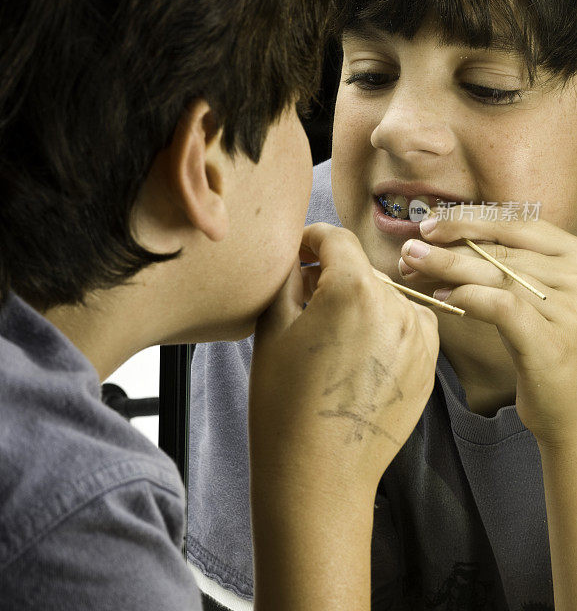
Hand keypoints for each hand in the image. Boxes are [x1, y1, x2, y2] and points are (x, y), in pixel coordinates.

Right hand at [250, 222, 438, 500]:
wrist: (318, 477)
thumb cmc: (285, 404)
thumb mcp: (272, 328)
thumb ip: (289, 277)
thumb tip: (301, 257)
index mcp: (354, 290)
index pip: (335, 239)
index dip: (311, 239)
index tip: (298, 252)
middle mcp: (397, 307)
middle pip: (360, 270)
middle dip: (332, 276)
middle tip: (303, 302)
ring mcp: (420, 339)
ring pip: (385, 298)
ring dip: (359, 304)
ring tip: (330, 339)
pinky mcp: (430, 366)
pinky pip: (407, 327)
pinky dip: (385, 329)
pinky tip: (357, 357)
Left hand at [398, 208, 576, 446]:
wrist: (573, 409)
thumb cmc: (543, 347)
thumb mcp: (532, 298)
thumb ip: (505, 267)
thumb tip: (440, 243)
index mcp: (574, 257)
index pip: (517, 224)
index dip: (469, 220)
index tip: (430, 225)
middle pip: (500, 250)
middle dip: (448, 248)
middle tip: (408, 251)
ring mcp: (570, 310)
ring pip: (496, 274)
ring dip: (447, 267)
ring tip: (411, 267)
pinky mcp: (553, 344)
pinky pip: (503, 307)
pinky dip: (469, 297)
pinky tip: (441, 299)